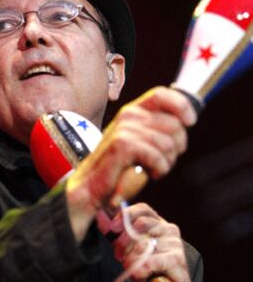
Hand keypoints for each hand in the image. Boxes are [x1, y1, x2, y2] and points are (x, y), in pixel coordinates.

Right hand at [66, 86, 196, 239]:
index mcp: (133, 111)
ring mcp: (124, 129)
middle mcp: (128, 115)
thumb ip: (156, 129)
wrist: (90, 186)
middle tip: (164, 160)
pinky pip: (157, 155)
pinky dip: (158, 168)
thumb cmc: (116, 167)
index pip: (162, 94)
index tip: (191, 122)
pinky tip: (149, 173)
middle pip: (173, 123)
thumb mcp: (138, 141)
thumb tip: (184, 124)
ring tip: (155, 168)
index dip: (181, 106)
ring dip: (167, 161)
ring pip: (168, 142)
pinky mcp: (123, 145)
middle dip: (177, 146)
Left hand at [109, 202, 203, 281]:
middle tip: (118, 255)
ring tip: (130, 268)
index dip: (125, 215)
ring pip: (143, 244)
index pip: (143, 209)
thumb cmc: (150, 271)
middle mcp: (169, 229)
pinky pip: (150, 260)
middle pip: (140, 224)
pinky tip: (139, 274)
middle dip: (123, 241)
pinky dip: (140, 269)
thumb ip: (118, 235)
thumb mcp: (130, 251)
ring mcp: (175, 243)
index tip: (113, 228)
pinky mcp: (177, 259)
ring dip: (131, 259)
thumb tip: (101, 218)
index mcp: (159, 223)